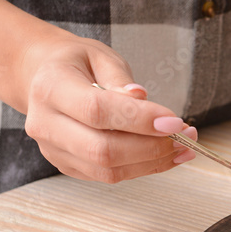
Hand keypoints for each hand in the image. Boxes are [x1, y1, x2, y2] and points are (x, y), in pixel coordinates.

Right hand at [19, 32, 197, 182]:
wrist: (44, 78)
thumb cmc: (77, 63)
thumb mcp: (99, 56)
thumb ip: (119, 79)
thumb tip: (140, 98)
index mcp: (50, 88)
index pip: (98, 111)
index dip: (140, 120)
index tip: (175, 121)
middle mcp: (45, 124)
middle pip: (102, 149)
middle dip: (151, 147)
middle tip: (186, 136)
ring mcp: (54, 150)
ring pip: (107, 170)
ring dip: (152, 162)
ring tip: (184, 147)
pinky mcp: (67, 165)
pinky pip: (108, 175)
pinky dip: (142, 168)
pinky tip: (166, 156)